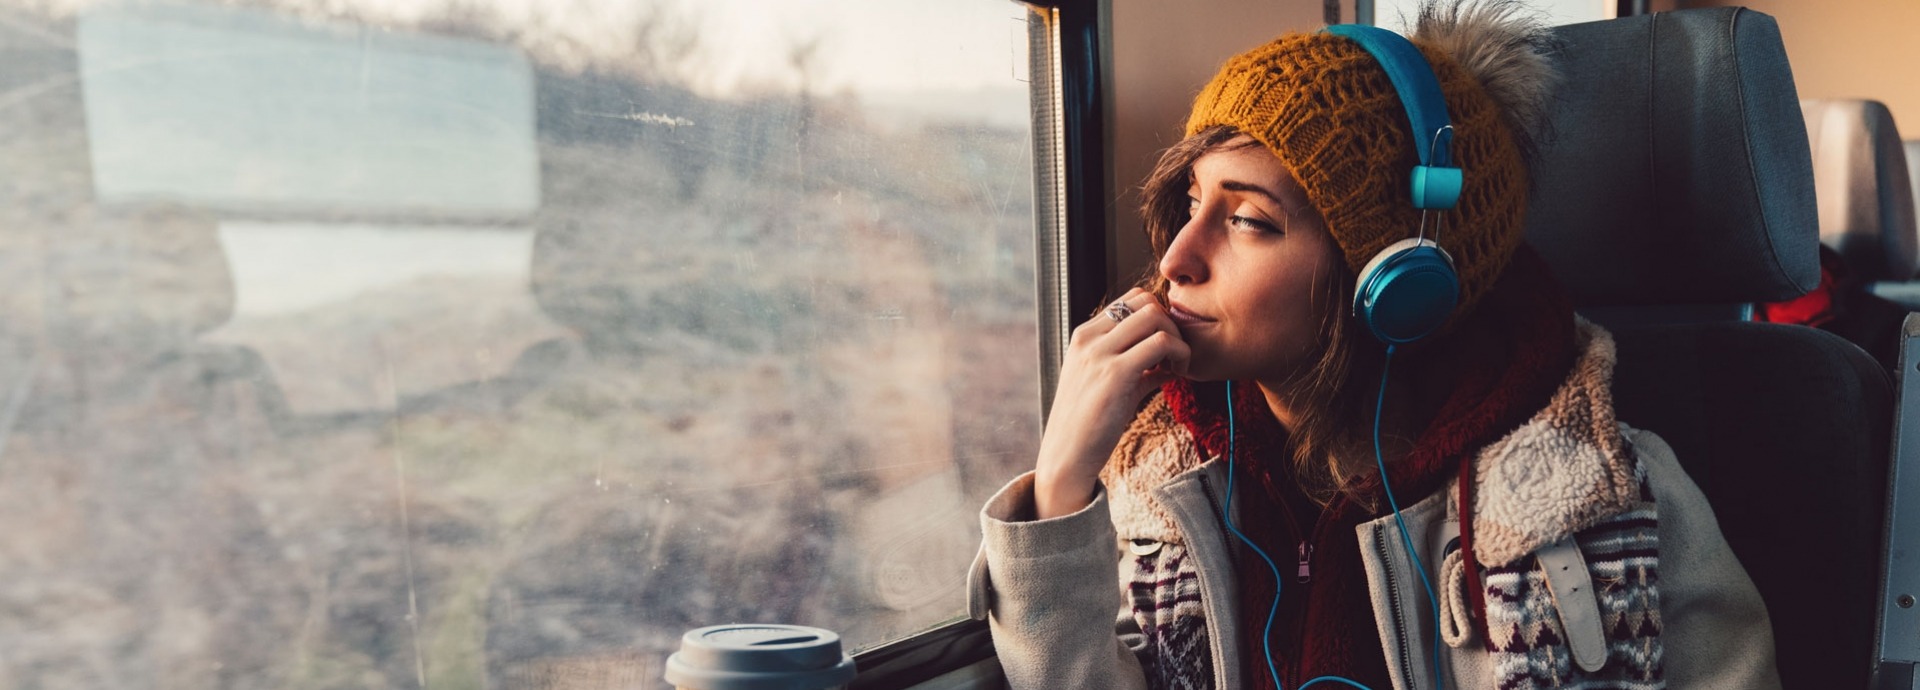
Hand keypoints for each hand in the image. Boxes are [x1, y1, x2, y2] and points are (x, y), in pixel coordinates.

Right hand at [1033, 288, 1189, 518]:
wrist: (1067, 456)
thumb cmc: (1087, 425)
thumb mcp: (1106, 385)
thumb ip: (1133, 368)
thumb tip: (1165, 364)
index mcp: (1083, 336)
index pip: (1130, 300)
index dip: (1156, 317)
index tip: (1163, 346)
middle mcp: (1089, 338)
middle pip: (1145, 301)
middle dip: (1170, 323)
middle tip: (1174, 354)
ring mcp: (1100, 354)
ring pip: (1155, 316)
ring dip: (1176, 338)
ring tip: (1177, 366)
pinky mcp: (1116, 374)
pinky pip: (1161, 343)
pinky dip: (1179, 355)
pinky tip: (1175, 376)